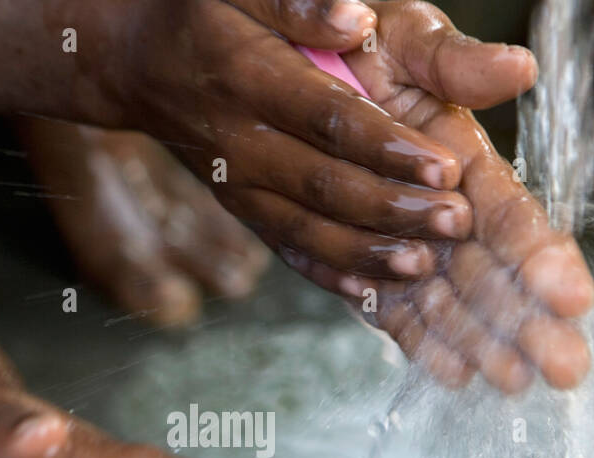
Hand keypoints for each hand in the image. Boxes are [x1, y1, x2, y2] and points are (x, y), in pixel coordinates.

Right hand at [120, 0, 493, 280]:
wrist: (139, 58)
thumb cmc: (212, 12)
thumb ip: (306, 2)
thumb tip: (357, 22)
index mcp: (249, 77)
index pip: (327, 119)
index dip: (387, 147)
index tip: (444, 167)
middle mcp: (238, 142)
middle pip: (322, 185)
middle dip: (391, 209)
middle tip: (454, 222)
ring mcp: (236, 185)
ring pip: (305, 230)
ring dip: (366, 253)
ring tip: (424, 264)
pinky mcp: (241, 211)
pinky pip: (285, 249)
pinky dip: (327, 275)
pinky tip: (368, 292)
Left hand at [278, 1, 593, 391]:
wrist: (289, 63)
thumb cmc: (357, 46)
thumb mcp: (408, 40)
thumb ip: (457, 63)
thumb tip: (518, 70)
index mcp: (460, 156)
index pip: (508, 212)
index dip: (539, 254)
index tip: (570, 295)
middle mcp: (439, 205)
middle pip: (489, 270)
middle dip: (527, 320)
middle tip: (563, 366)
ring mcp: (403, 238)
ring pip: (446, 299)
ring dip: (480, 341)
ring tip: (512, 381)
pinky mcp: (361, 261)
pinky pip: (391, 306)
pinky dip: (418, 339)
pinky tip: (451, 373)